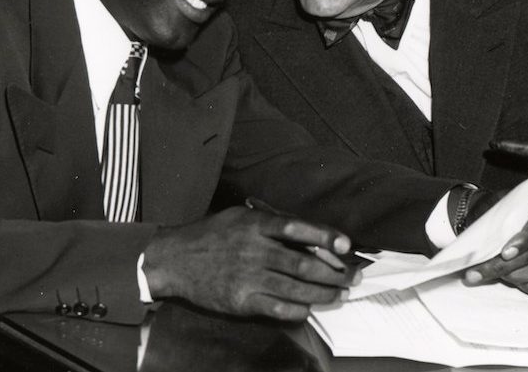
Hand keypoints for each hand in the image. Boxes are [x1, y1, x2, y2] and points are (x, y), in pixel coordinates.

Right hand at [142, 206, 357, 320]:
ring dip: (323, 294)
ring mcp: (248, 277)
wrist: (174, 259)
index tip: (346, 245)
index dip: (326, 237)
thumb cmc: (212, 235)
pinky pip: (278, 309)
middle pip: (304, 264)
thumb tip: (310, 233)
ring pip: (296, 289)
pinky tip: (308, 308)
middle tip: (352, 278)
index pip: (298, 229)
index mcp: (256, 225)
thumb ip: (271, 222)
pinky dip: (298, 310)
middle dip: (335, 273)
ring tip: (338, 294)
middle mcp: (254, 250)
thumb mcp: (240, 217)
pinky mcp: (241, 301)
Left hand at [460, 192, 527, 295]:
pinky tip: (516, 282)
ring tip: (495, 274)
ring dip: (516, 276)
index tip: (505, 254)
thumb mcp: (483, 212)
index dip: (524, 240)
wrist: (487, 223)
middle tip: (477, 273)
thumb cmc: (487, 216)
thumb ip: (484, 224)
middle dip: (503, 267)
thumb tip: (474, 248)